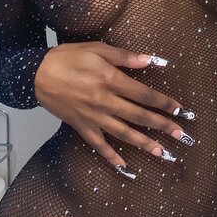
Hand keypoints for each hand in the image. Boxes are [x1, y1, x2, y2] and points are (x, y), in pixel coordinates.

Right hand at [33, 41, 195, 171]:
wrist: (36, 75)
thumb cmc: (68, 58)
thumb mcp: (97, 49)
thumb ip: (125, 56)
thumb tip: (151, 60)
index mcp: (110, 80)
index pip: (144, 94)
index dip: (163, 102)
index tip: (178, 109)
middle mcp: (105, 102)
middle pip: (139, 116)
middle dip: (162, 125)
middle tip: (180, 134)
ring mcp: (93, 117)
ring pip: (124, 134)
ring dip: (144, 144)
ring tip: (162, 152)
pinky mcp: (82, 127)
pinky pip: (99, 146)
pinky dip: (112, 157)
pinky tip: (125, 167)